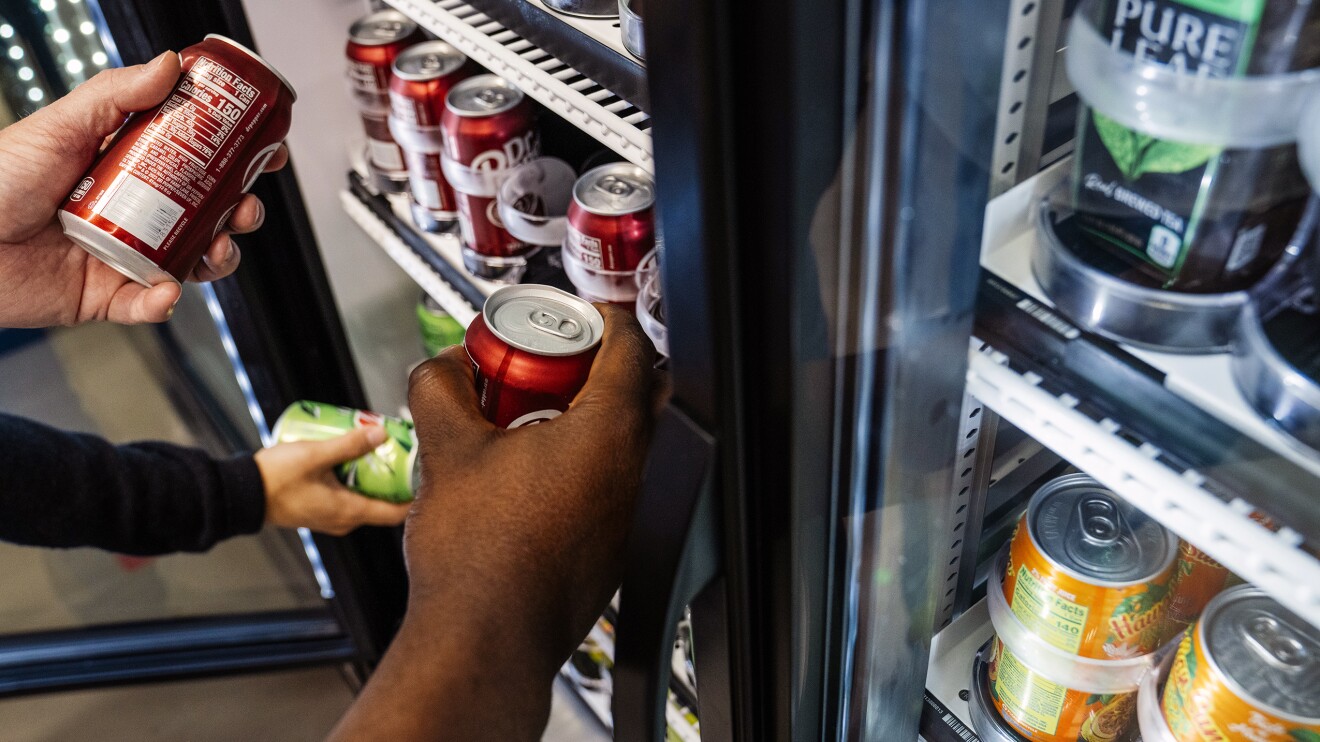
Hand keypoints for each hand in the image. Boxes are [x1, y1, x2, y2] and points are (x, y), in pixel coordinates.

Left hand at [0, 51, 288, 327]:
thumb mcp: (59, 126)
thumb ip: (116, 95)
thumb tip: (170, 66)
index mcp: (124, 167)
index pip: (194, 158)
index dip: (235, 156)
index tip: (266, 151)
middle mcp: (131, 211)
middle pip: (208, 213)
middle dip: (240, 212)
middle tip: (245, 206)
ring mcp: (123, 254)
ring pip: (192, 261)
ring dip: (218, 258)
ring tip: (216, 250)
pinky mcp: (106, 296)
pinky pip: (149, 305)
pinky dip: (163, 303)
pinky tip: (163, 290)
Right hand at [255, 427, 410, 535]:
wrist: (242, 494)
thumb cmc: (275, 479)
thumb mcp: (315, 455)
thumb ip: (349, 445)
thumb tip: (382, 433)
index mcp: (349, 512)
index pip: (396, 512)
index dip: (414, 494)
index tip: (422, 472)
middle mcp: (344, 520)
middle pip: (382, 502)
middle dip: (393, 478)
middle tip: (400, 452)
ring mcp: (331, 516)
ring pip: (364, 497)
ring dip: (372, 475)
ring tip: (377, 448)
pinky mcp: (320, 508)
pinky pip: (347, 495)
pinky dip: (355, 478)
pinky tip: (351, 457)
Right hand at [330, 306, 657, 741]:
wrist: (484, 641)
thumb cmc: (478, 558)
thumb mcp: (446, 447)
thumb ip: (442, 387)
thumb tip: (447, 367)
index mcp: (607, 435)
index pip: (630, 348)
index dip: (601, 319)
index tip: (577, 316)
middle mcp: (630, 473)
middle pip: (629, 394)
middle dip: (586, 370)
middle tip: (542, 367)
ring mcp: (625, 515)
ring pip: (617, 444)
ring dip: (579, 420)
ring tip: (522, 422)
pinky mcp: (609, 548)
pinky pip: (604, 487)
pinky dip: (575, 467)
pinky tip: (524, 479)